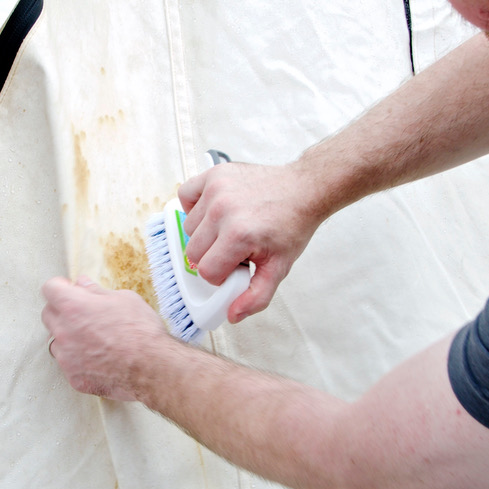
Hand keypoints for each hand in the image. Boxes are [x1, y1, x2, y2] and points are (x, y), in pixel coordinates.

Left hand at [41, 276, 173, 400]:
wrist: (151, 368)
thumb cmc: (141, 331)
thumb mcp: (124, 299)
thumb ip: (97, 292)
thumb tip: (82, 284)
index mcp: (74, 306)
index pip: (50, 289)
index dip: (61, 287)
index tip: (70, 290)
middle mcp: (64, 331)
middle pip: (48, 314)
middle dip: (61, 311)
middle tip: (83, 314)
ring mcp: (66, 357)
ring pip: (57, 342)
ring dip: (68, 337)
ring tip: (93, 340)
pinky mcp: (74, 377)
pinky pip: (69, 364)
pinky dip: (79, 361)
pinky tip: (99, 360)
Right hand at [177, 162, 324, 321]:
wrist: (303, 190)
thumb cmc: (291, 226)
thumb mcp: (279, 267)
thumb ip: (256, 296)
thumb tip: (232, 314)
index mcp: (239, 235)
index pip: (207, 272)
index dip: (222, 275)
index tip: (237, 265)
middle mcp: (223, 210)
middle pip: (193, 252)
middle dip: (212, 257)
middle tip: (235, 249)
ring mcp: (216, 189)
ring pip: (188, 228)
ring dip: (204, 234)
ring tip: (228, 229)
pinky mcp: (214, 174)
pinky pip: (185, 195)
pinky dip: (193, 206)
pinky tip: (212, 212)